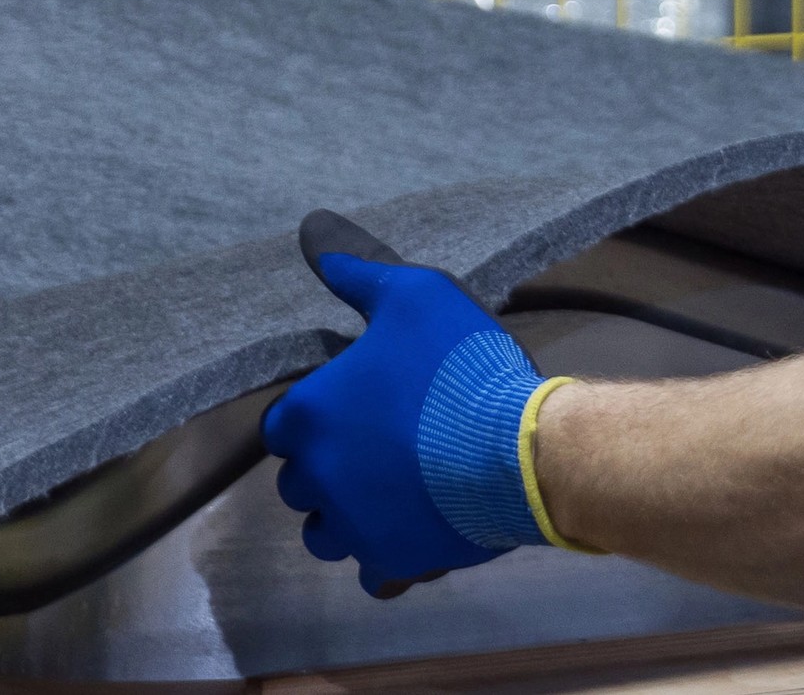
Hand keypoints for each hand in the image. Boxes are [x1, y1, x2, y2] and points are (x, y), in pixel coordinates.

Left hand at [263, 251, 524, 595]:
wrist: (521, 448)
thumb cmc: (460, 365)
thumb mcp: (414, 295)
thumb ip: (357, 270)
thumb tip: (311, 231)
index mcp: (310, 414)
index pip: (282, 424)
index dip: (315, 415)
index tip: (354, 407)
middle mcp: (316, 477)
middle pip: (298, 482)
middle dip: (328, 467)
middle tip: (380, 445)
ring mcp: (352, 526)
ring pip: (324, 532)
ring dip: (347, 515)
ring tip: (393, 491)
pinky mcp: (391, 559)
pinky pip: (370, 571)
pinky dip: (386, 555)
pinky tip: (414, 528)